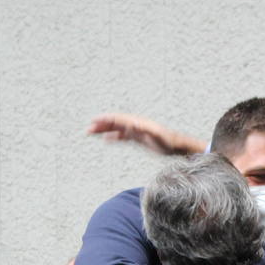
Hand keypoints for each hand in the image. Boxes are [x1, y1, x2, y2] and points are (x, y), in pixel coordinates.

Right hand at [87, 113, 204, 156]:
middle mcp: (135, 125)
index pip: (118, 119)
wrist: (177, 145)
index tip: (93, 121)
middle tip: (87, 129)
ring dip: (104, 130)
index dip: (105, 120)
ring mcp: (136, 131)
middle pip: (114, 123)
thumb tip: (133, 123)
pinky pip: (122, 137)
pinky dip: (113, 137)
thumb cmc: (168, 141)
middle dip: (101, 125)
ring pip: (116, 129)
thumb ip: (145, 130)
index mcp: (137, 122)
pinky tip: (105, 139)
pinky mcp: (138, 138)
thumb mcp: (157, 136)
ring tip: (91, 132)